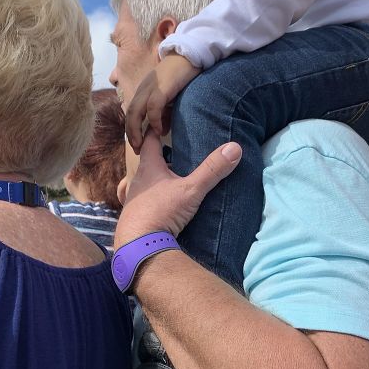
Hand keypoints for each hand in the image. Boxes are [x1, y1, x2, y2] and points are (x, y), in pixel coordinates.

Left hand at [115, 129, 240, 247]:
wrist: (139, 247)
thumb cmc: (161, 212)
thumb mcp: (191, 190)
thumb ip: (212, 170)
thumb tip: (235, 148)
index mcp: (148, 169)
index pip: (150, 141)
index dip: (156, 129)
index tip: (163, 122)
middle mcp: (137, 182)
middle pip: (147, 163)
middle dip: (158, 156)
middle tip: (172, 151)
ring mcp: (133, 201)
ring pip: (143, 184)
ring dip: (154, 180)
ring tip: (168, 179)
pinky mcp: (134, 219)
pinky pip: (141, 204)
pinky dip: (149, 200)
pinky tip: (157, 206)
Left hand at [125, 53, 199, 152]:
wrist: (190, 54)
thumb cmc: (181, 76)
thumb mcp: (170, 97)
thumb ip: (164, 113)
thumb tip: (161, 130)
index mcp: (143, 91)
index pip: (131, 113)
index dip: (131, 130)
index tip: (137, 145)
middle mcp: (143, 89)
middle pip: (129, 114)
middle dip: (131, 134)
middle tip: (136, 150)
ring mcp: (150, 87)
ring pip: (135, 111)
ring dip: (136, 130)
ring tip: (141, 144)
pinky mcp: (161, 87)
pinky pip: (153, 107)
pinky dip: (154, 120)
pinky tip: (159, 130)